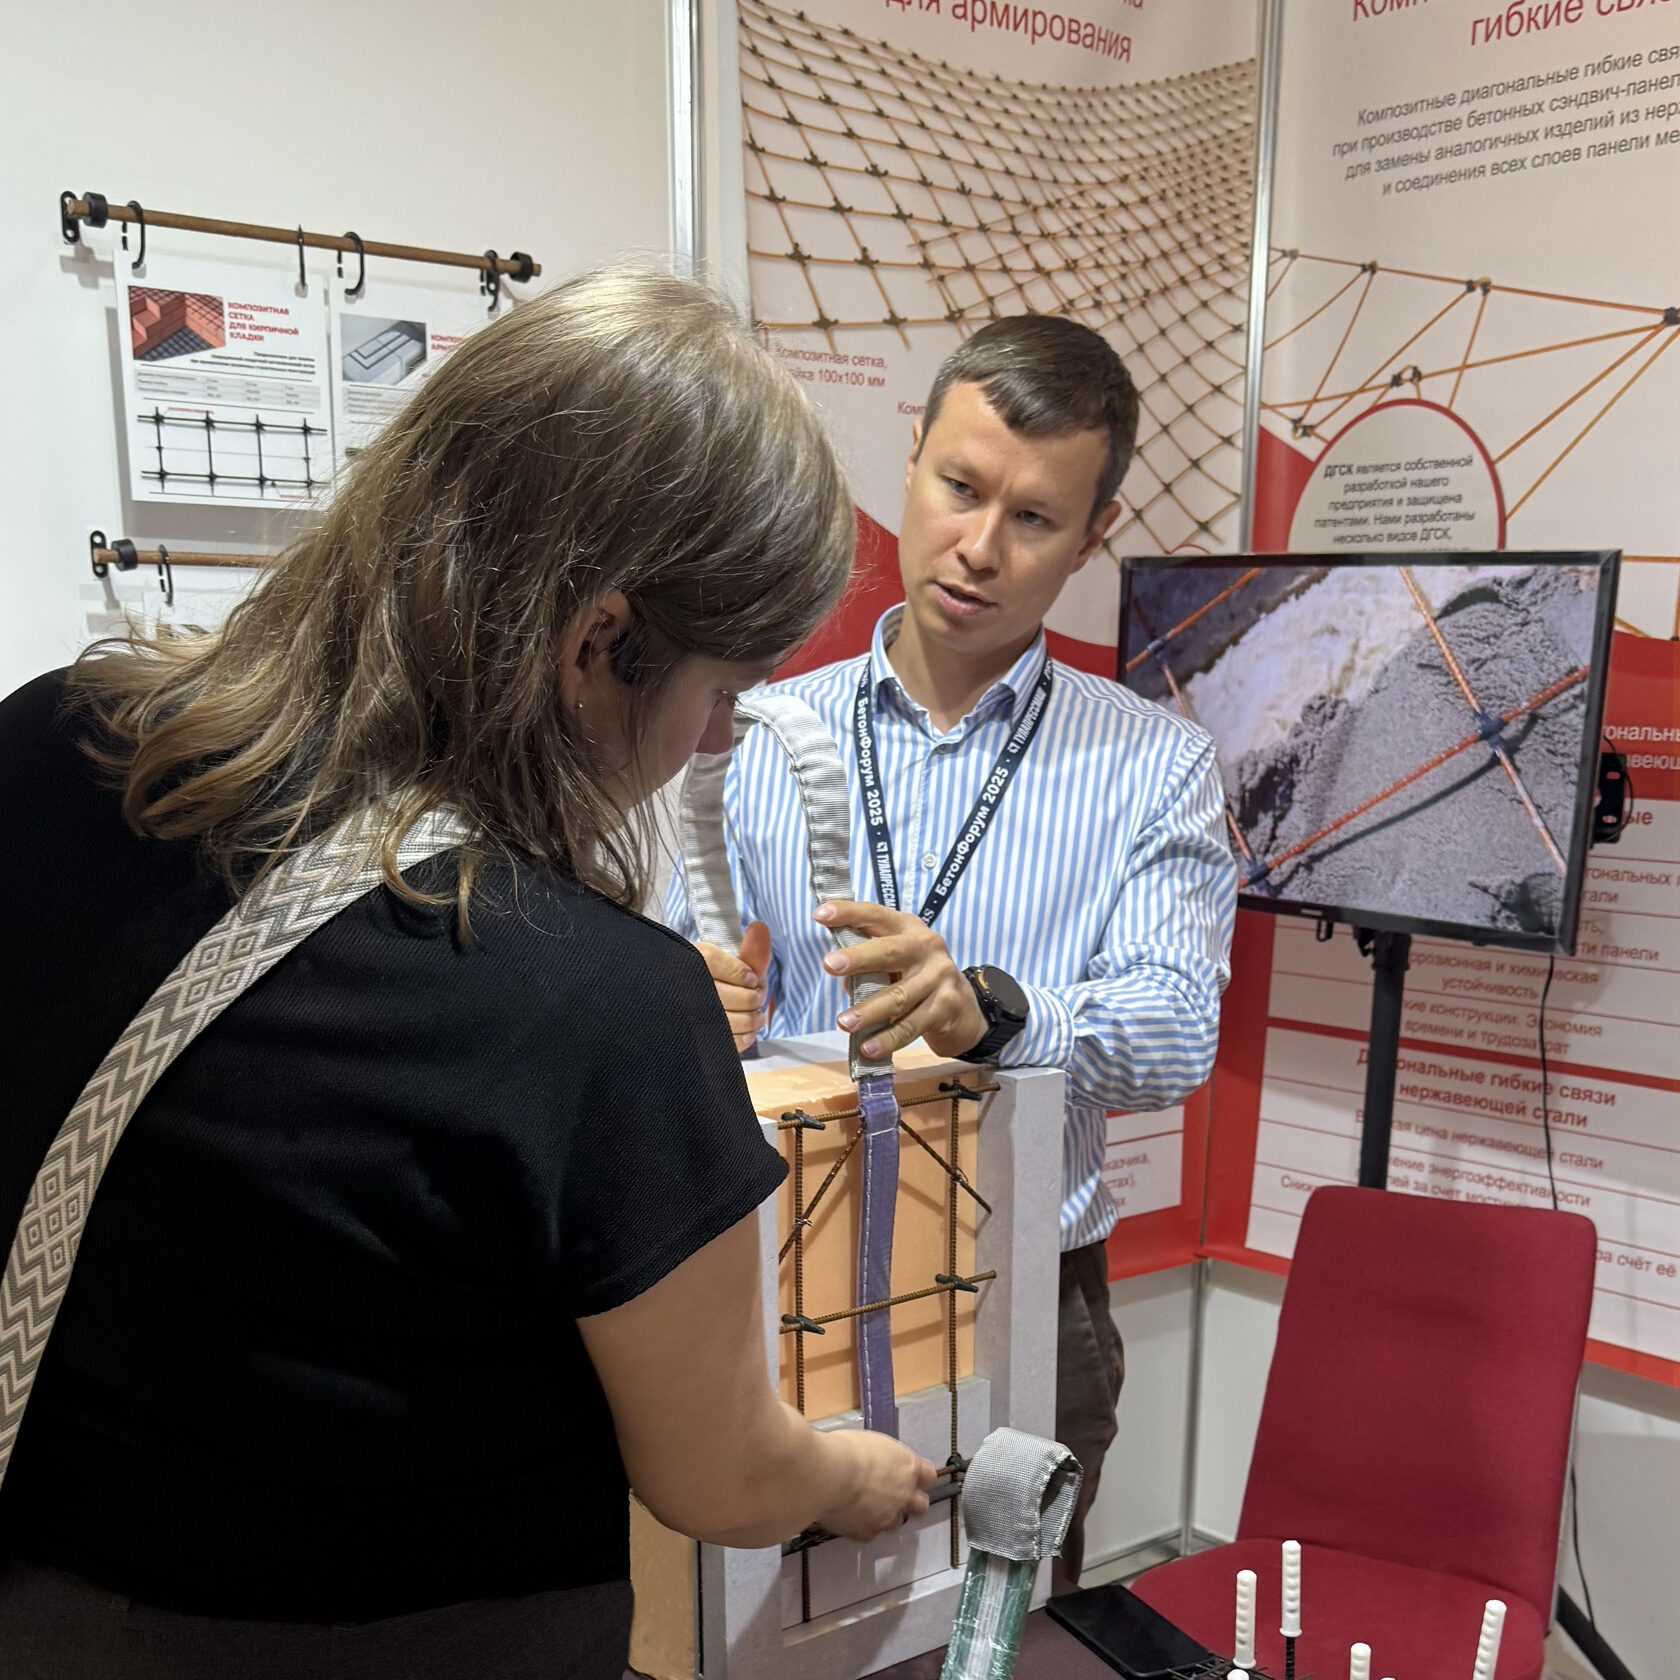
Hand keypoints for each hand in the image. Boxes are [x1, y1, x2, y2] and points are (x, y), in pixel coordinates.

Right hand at [697, 921, 770, 1051]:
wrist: (686, 1005)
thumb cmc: (718, 980)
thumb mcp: (731, 960)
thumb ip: (750, 948)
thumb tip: (760, 927)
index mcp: (690, 960)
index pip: (714, 963)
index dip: (741, 973)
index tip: (752, 978)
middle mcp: (685, 986)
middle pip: (730, 996)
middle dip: (753, 998)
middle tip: (757, 997)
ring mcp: (687, 1016)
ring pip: (730, 1022)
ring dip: (753, 1019)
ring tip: (757, 1015)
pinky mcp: (695, 1039)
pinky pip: (727, 1043)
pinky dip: (744, 1038)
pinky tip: (747, 1031)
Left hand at [814, 901, 986, 1060]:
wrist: (964, 1008)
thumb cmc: (918, 977)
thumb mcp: (898, 961)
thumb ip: (870, 964)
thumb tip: (845, 979)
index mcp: (909, 928)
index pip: (876, 915)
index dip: (849, 912)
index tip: (820, 914)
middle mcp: (927, 947)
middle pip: (890, 951)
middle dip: (858, 958)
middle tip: (829, 965)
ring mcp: (939, 978)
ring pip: (899, 995)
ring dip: (869, 1011)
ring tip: (844, 1022)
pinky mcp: (946, 1007)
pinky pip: (911, 1025)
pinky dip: (888, 1039)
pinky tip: (868, 1048)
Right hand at [815, 1428, 936, 1541]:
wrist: (825, 1475)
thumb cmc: (844, 1450)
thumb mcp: (870, 1444)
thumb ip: (882, 1459)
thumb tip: (877, 1463)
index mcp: (907, 1466)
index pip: (929, 1476)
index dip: (921, 1478)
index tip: (913, 1476)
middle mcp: (904, 1495)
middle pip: (921, 1505)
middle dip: (910, 1502)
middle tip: (894, 1497)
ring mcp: (887, 1517)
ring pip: (896, 1522)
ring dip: (886, 1515)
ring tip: (865, 1505)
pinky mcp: (868, 1533)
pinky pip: (870, 1532)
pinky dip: (862, 1525)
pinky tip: (849, 1515)